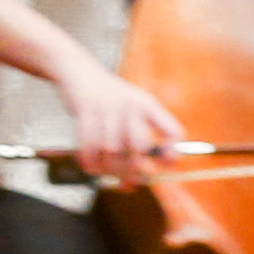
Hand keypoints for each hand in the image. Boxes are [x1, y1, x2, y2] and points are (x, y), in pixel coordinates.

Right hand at [56, 56, 190, 186]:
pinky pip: (88, 145)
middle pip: (139, 147)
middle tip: (132, 182)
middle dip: (135, 170)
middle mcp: (132, 107)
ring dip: (109, 169)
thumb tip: (147, 174)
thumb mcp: (135, 105)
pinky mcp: (85, 112)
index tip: (167, 165)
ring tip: (108, 175)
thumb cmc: (110, 97)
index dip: (173, 152)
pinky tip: (90, 166)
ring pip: (112, 151)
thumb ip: (144, 133)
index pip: (173, 131)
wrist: (79, 72)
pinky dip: (89, 161)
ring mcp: (108, 109)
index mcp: (149, 106)